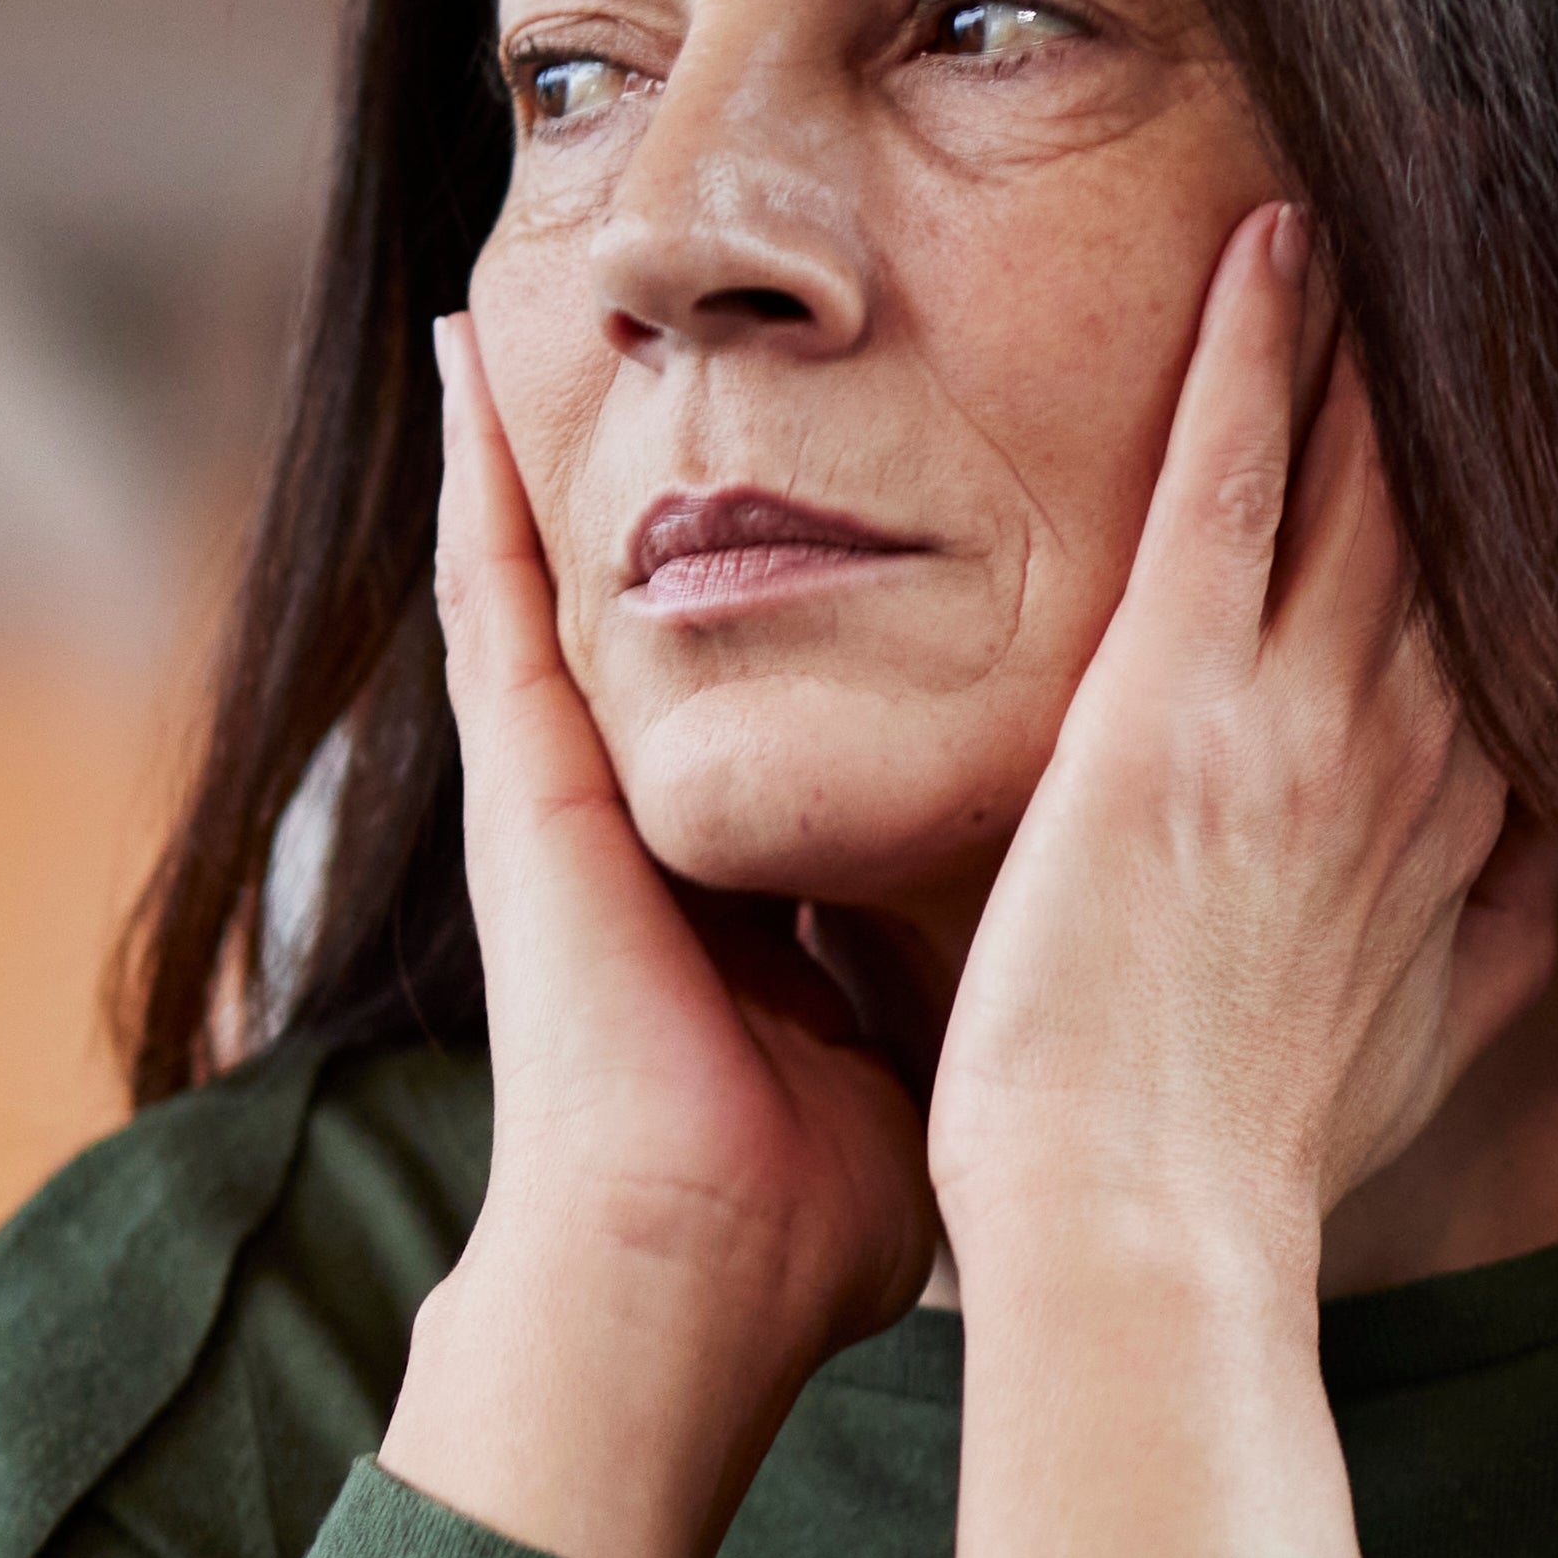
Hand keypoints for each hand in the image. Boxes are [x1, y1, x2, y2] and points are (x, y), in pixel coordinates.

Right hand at [376, 309, 937, 1557]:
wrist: (696, 1276)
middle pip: (676, 587)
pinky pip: (492, 598)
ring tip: (533, 280)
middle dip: (684, 459)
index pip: (787, 666)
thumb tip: (1097, 911)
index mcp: (752, 853)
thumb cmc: (820, 1199)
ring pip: (571, 561)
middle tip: (699, 301)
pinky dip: (475, 485)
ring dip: (553, 428)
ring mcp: (570, 785)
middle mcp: (653, 798)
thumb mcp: (924, 1014)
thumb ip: (979, 939)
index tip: (841, 444)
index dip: (803, 558)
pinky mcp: (521, 785)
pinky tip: (460, 369)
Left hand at [930, 203, 1557, 1557]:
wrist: (1143, 1237)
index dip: (1543, 487)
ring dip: (1387, 311)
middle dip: (1494, 356)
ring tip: (1407, 171)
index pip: (1514, 608)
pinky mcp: (1175, 705)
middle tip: (1524, 204)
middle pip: (1472, 504)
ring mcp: (1301, 717)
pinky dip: (1255, 350)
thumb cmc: (1250, 1164)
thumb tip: (1549, 863)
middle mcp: (1411, 745)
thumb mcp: (1428, 1049)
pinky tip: (1269, 234)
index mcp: (1460, 820)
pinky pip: (1228, 480)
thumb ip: (1495, 936)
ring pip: (1369, 463)